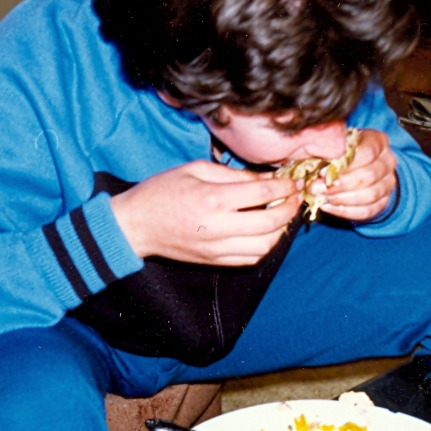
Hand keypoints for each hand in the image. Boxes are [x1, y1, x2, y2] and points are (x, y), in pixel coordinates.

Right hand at [110, 160, 302, 265]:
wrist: (135, 225)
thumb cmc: (162, 191)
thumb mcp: (195, 169)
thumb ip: (233, 174)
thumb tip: (266, 179)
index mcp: (213, 198)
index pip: (263, 194)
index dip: (285, 187)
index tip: (294, 181)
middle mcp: (219, 226)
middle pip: (271, 223)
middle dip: (290, 209)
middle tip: (295, 198)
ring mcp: (217, 248)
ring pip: (266, 246)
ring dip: (281, 231)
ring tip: (282, 215)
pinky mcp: (214, 260)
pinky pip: (250, 259)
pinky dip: (265, 246)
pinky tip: (265, 232)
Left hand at [310, 129, 396, 222]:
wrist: (356, 166)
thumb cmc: (340, 152)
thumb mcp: (334, 145)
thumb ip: (328, 153)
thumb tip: (320, 172)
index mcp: (378, 141)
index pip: (368, 152)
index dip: (345, 164)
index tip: (322, 172)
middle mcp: (388, 161)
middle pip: (370, 175)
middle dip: (341, 185)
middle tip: (317, 189)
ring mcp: (388, 183)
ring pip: (370, 195)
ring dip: (342, 199)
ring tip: (322, 198)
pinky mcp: (384, 202)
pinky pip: (368, 211)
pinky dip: (346, 211)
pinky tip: (328, 207)